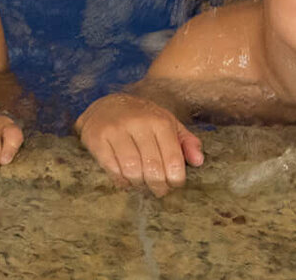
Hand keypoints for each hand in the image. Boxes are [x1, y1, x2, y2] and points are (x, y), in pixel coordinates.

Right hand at [74, 93, 203, 196]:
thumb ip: (187, 141)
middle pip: (152, 168)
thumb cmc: (142, 119)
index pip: (173, 159)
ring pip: (132, 170)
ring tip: (142, 184)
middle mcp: (137, 123)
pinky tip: (126, 180)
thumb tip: (198, 162)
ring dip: (139, 184)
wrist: (106, 105)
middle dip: (158, 186)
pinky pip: (112, 169)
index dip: (175, 180)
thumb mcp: (168, 124)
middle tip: (159, 191)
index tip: (174, 186)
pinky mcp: (97, 139)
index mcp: (159, 121)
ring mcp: (115, 130)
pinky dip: (121, 180)